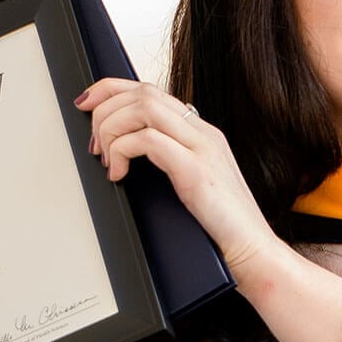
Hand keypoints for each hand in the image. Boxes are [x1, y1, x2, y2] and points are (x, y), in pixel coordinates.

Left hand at [75, 79, 280, 270]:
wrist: (254, 251)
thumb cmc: (221, 226)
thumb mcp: (191, 183)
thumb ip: (169, 160)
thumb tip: (128, 151)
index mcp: (201, 132)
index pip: (151, 90)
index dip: (112, 89)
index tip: (88, 103)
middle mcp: (203, 132)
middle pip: (143, 92)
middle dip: (105, 109)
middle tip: (93, 142)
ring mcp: (202, 148)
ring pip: (144, 108)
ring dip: (112, 128)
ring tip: (105, 158)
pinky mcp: (195, 170)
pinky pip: (148, 140)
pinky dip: (123, 151)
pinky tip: (118, 173)